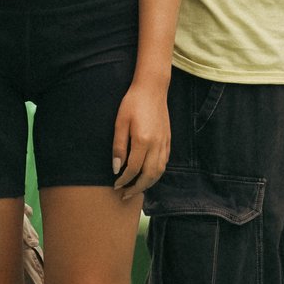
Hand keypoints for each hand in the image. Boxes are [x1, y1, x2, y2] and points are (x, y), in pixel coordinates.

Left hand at [111, 81, 170, 196]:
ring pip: (160, 171)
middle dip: (137, 188)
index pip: (134, 169)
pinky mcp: (168, 139)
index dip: (124, 180)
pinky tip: (148, 174)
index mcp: (143, 140)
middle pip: (149, 175)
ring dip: (149, 183)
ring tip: (137, 188)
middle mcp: (157, 144)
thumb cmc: (133, 103)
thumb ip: (118, 147)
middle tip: (125, 195)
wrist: (152, 88)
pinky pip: (165, 162)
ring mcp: (164, 142)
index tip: (115, 185)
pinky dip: (157, 172)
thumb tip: (116, 168)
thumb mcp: (120, 123)